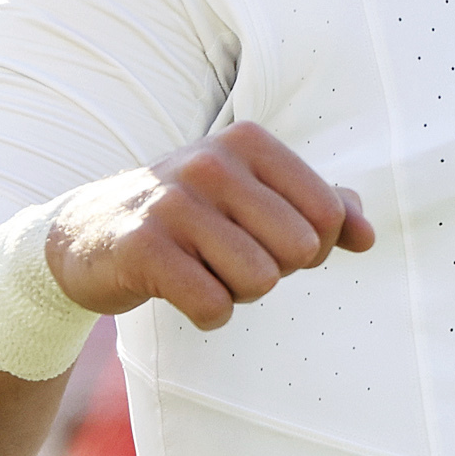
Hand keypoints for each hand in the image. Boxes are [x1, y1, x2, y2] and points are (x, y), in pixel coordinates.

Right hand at [44, 124, 375, 330]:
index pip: (328, 214)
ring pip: (259, 281)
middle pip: (298, 250)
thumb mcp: (253, 196)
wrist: (87, 234)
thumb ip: (320, 207)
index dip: (313, 246)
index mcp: (248, 142)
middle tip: (232, 259)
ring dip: (239, 293)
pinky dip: (209, 313)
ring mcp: (174, 202)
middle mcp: (212, 162)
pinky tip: (183, 291)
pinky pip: (213, 305)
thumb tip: (368, 235)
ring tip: (206, 270)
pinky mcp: (143, 248)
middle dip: (276, 271)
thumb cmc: (191, 216)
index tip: (273, 242)